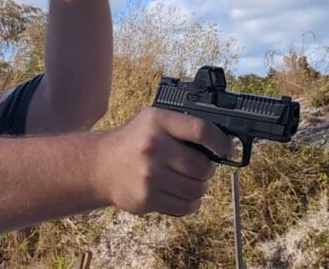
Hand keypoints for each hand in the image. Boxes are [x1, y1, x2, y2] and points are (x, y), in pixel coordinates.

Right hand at [93, 108, 232, 215]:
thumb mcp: (154, 121)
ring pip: (197, 189)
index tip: (227, 149)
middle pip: (203, 166)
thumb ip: (183, 126)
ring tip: (191, 181)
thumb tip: (223, 143)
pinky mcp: (147, 198)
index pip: (201, 130)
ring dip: (200, 187)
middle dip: (208, 169)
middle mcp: (153, 147)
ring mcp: (149, 175)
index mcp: (157, 121)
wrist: (101, 166)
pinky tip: (184, 194)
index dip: (221, 142)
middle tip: (202, 167)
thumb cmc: (136, 141)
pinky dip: (191, 203)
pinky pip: (185, 207)